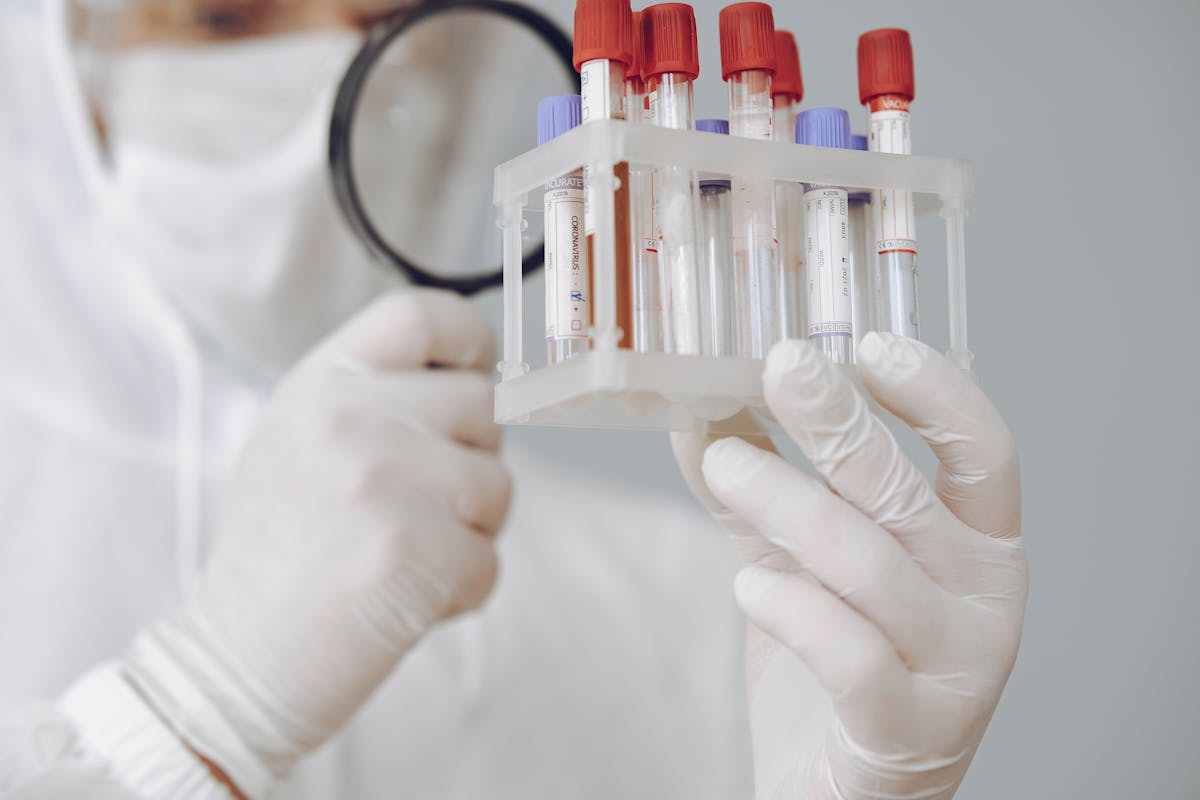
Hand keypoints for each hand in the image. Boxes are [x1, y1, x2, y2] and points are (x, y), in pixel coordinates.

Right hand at [123, 289, 510, 796]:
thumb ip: (375, 397)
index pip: (422, 314)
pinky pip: (489, 561)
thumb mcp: (300, 439)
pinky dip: (460, 592)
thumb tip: (480, 379)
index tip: (477, 373)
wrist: (235, 660)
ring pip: (497, 486)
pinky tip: (401, 599)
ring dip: (469, 531)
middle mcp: (351, 418)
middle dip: (473, 458)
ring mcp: (384, 482)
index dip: (469, 340)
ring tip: (400, 556)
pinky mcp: (417, 552)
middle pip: (484, 405)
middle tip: (421, 505)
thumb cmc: (281, 552)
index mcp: (321, 383)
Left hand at [673, 333, 1026, 798]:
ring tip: (722, 464)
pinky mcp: (909, 732)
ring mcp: (957, 671)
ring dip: (783, 502)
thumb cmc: (836, 662)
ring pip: (867, 563)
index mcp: (979, 546)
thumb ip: (762, 488)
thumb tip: (702, 406)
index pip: (984, 450)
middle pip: (910, 492)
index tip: (867, 343)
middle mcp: (986, 602)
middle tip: (778, 367)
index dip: (934, 389)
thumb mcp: (801, 558)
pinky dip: (791, 607)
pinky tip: (747, 582)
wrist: (842, 789)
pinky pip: (850, 654)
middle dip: (838, 422)